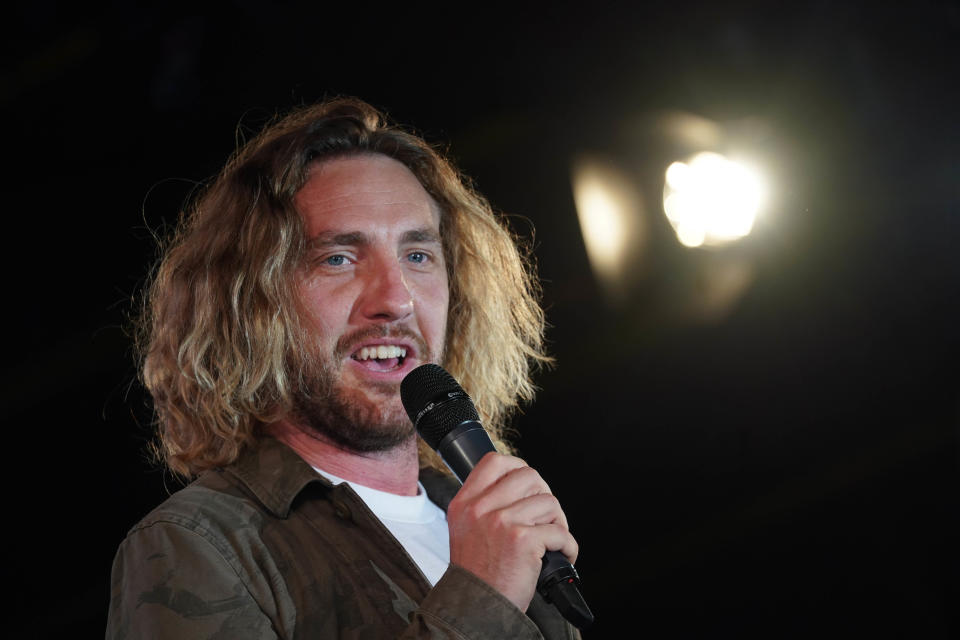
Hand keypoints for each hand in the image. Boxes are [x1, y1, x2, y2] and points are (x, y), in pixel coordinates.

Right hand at [445, 452, 578, 611]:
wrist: (475, 607)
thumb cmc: (476, 574)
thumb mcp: (465, 529)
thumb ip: (484, 505)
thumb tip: (520, 488)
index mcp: (464, 503)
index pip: (494, 462)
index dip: (518, 467)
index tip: (529, 485)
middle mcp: (480, 508)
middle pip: (529, 476)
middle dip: (545, 495)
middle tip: (546, 517)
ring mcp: (501, 521)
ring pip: (549, 502)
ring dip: (558, 522)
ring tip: (552, 541)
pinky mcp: (523, 539)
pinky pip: (560, 532)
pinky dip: (568, 546)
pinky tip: (561, 555)